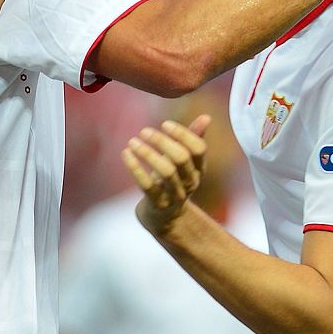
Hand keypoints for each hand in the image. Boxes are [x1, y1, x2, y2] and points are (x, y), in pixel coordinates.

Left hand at [123, 116, 210, 234]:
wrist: (163, 216)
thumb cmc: (172, 180)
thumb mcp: (183, 161)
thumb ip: (192, 138)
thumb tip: (207, 117)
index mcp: (199, 169)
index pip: (198, 148)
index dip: (183, 134)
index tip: (165, 124)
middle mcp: (191, 182)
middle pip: (182, 158)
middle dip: (163, 141)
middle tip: (144, 131)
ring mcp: (175, 195)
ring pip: (166, 171)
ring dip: (148, 153)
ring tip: (132, 141)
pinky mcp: (158, 204)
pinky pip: (147, 185)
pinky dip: (135, 168)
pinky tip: (125, 153)